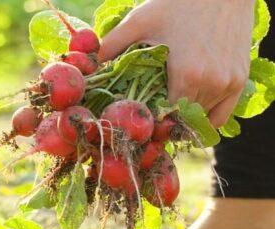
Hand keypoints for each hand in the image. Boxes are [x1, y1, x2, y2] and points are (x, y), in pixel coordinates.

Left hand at [99, 0, 253, 126]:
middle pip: (180, 121)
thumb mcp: (139, 23)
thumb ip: (110, 46)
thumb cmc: (177, 4)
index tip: (133, 119)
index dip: (147, 122)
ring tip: (162, 112)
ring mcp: (228, 84)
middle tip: (144, 118)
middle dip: (160, 122)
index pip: (163, 118)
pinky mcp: (239, 81)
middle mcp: (211, 84)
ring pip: (199, 120)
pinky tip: (185, 112)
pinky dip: (203, 118)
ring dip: (181, 120)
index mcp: (186, 75)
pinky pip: (220, 116)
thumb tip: (83, 67)